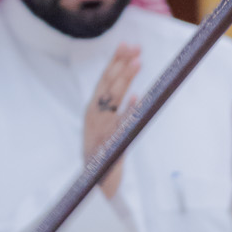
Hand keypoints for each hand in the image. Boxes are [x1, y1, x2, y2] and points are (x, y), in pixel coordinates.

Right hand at [83, 43, 141, 199]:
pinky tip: (137, 99)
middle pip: (107, 85)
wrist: (93, 187)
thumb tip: (137, 95)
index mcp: (93, 111)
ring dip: (125, 79)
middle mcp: (94, 118)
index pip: (104, 80)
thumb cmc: (103, 156)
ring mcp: (100, 131)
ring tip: (138, 63)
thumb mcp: (110, 130)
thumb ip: (121, 113)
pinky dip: (127, 112)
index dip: (115, 62)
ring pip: (112, 100)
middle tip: (136, 47)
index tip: (128, 44)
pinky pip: (119, 127)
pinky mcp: (108, 146)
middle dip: (121, 64)